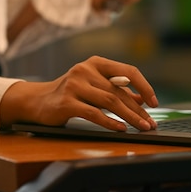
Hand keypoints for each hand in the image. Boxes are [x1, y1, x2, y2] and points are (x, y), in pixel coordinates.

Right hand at [0, 56, 158, 130]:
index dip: (144, 86)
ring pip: (110, 101)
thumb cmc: (71, 93)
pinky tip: (121, 129)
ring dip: (130, 117)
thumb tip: (143, 100)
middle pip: (120, 91)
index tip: (154, 102)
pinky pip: (94, 113)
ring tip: (141, 127)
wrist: (37, 101)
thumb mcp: (95, 86)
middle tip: (151, 123)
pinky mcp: (66, 102)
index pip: (129, 71)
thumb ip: (117, 90)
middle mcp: (86, 69)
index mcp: (96, 63)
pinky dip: (110, 122)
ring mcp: (75, 84)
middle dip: (139, 109)